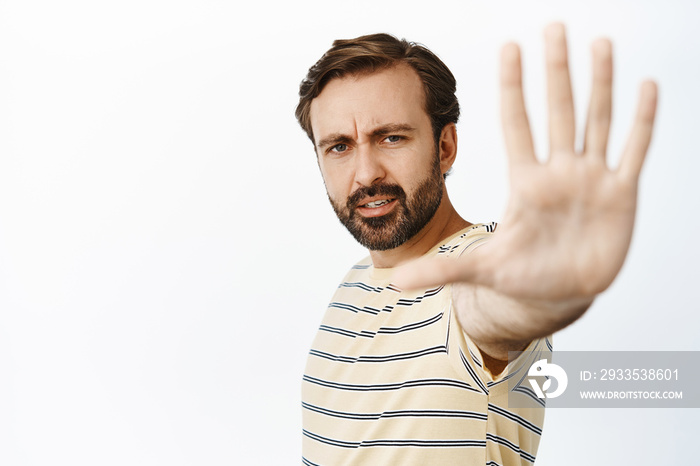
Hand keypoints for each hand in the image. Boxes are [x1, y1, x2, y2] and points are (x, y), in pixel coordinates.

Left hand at [393, 23, 657, 302]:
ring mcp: (590, 180)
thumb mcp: (480, 271)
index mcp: (524, 183)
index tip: (509, 47)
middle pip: (557, 111)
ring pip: (596, 120)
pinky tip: (646, 86)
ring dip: (600, 83)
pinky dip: (642, 121)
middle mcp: (557, 173)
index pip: (516, 123)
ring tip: (599, 42)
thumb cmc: (520, 278)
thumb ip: (440, 271)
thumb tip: (394, 282)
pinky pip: (634, 150)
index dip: (513, 86)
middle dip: (556, 70)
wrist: (559, 296)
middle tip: (553, 26)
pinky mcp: (620, 196)